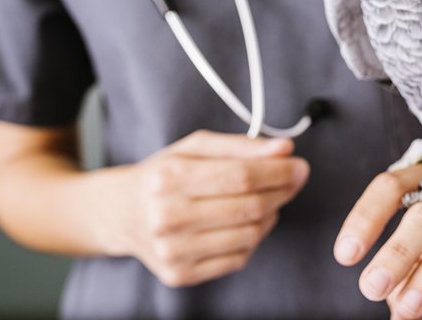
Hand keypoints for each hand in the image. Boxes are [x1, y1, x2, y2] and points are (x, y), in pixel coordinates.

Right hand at [117, 130, 308, 286]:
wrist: (122, 212)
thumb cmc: (164, 175)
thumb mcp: (195, 147)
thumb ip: (241, 146)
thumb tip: (284, 148)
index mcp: (169, 178)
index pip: (241, 176)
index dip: (278, 171)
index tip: (299, 165)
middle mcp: (167, 217)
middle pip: (248, 206)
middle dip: (282, 191)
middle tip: (294, 180)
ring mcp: (173, 251)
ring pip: (248, 235)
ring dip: (270, 215)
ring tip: (268, 200)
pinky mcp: (180, 275)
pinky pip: (237, 258)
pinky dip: (254, 238)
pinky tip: (249, 222)